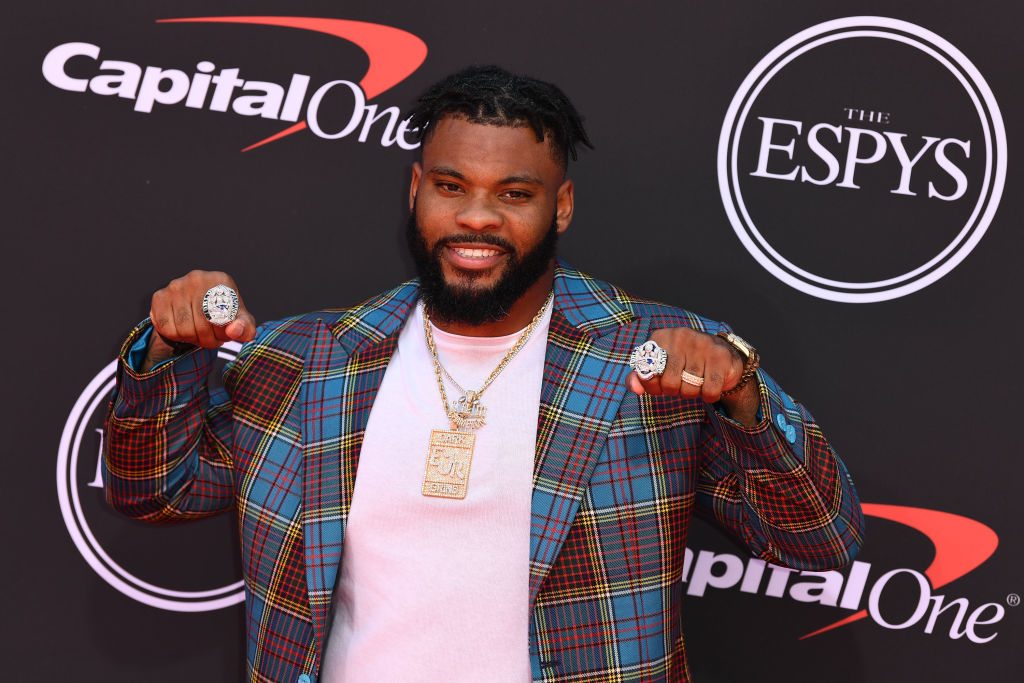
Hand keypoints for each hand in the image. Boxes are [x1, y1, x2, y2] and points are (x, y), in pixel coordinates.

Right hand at [144, 270, 255, 369]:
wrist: (201, 309)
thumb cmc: (225, 314)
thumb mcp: (241, 321)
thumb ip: (245, 328)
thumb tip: (234, 331)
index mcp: (220, 280)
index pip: (222, 318)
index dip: (222, 333)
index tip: (224, 334)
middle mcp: (197, 278)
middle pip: (201, 325)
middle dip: (208, 339)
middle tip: (211, 339)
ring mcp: (176, 286)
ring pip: (183, 329)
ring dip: (192, 339)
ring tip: (199, 334)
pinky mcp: (159, 296)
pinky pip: (166, 328)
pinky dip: (176, 336)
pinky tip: (183, 329)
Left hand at [627, 328, 758, 424]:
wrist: (723, 355)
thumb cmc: (685, 363)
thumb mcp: (661, 366)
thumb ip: (642, 377)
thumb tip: (634, 388)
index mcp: (661, 336)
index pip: (647, 372)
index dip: (654, 386)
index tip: (661, 384)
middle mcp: (680, 335)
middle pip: (669, 383)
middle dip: (675, 391)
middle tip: (682, 384)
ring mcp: (701, 344)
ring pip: (690, 389)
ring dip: (693, 393)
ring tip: (697, 382)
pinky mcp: (720, 356)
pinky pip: (709, 391)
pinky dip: (709, 396)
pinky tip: (710, 386)